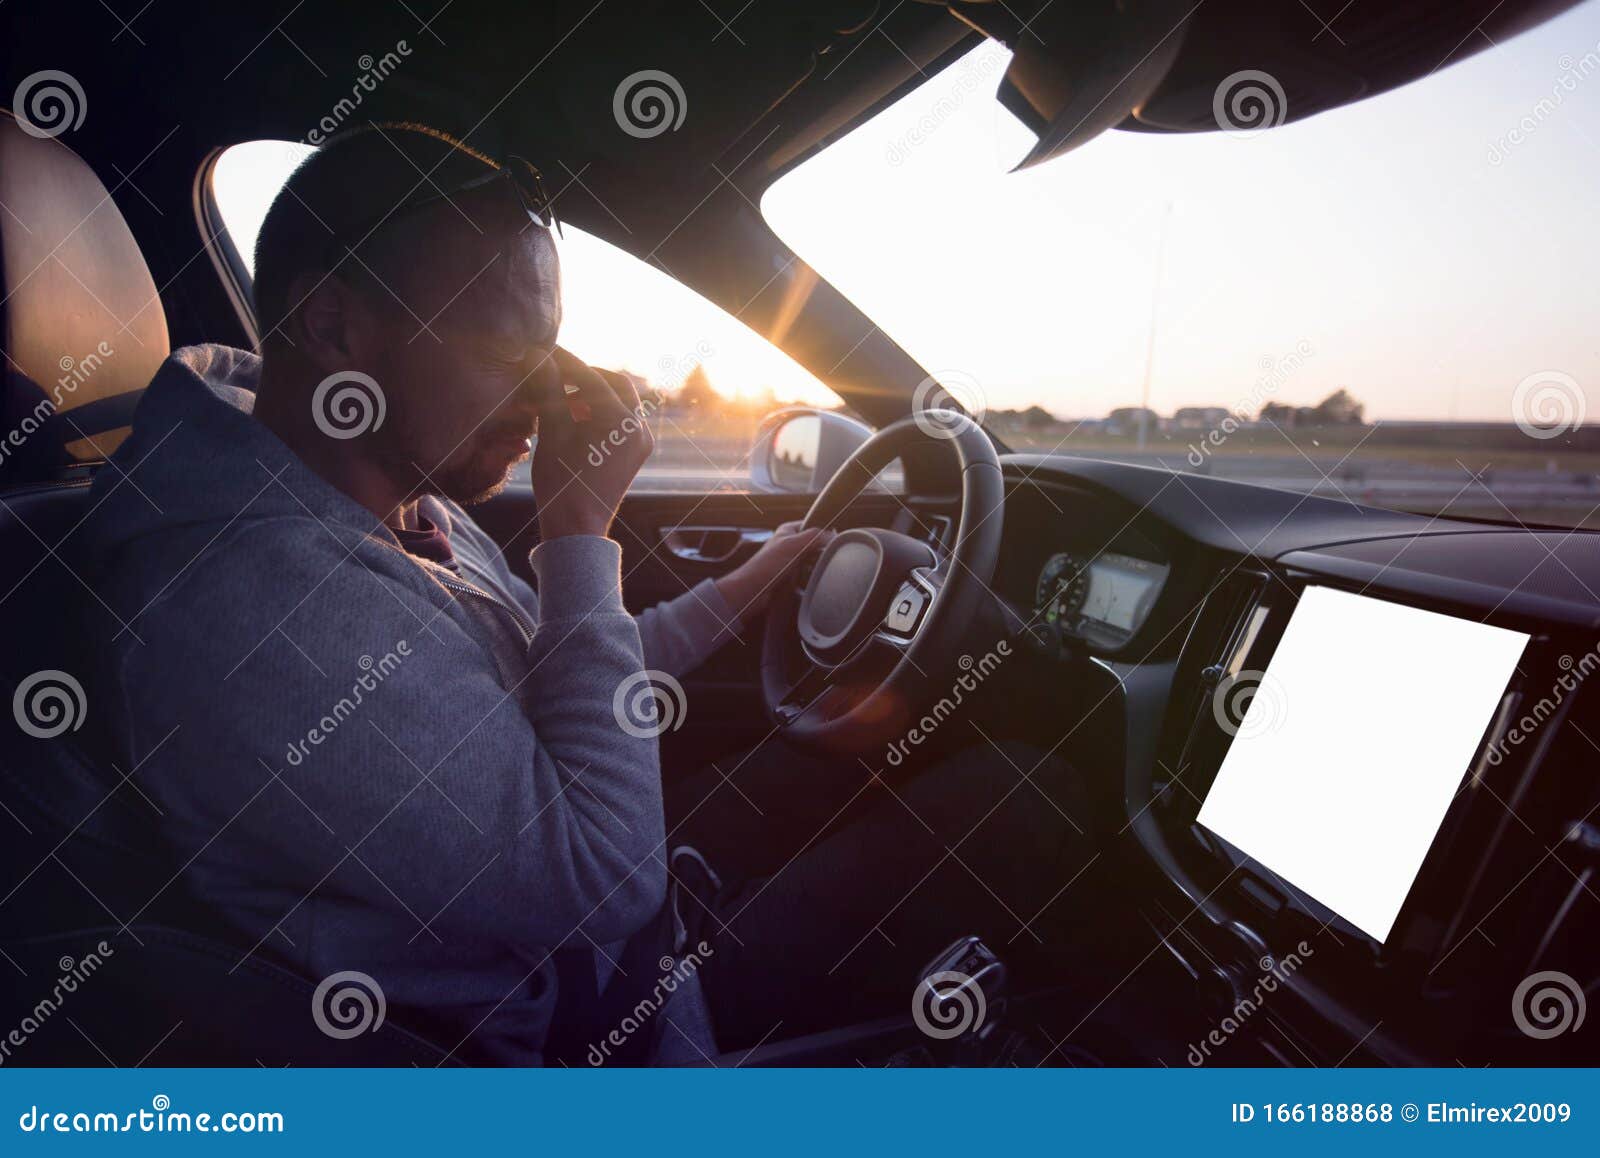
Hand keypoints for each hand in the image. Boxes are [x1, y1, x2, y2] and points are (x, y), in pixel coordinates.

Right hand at [531, 347, 652, 539]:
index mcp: (623, 423)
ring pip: (619, 402)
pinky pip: (619, 421)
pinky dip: (598, 412)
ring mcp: (640, 443)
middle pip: (615, 384)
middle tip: (556, 370)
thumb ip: (549, 391)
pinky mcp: (634, 454)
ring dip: (591, 393)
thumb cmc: (562, 484)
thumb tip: (538, 357)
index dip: (566, 362)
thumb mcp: (552, 433)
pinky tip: (571, 413)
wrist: (577, 529)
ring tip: (559, 393)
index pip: (593, 378)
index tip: (545, 351)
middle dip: (585, 375)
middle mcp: (640, 429)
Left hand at [714, 521, 832, 624]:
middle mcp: (789, 543)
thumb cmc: (766, 565)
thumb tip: (831, 536)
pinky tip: (811, 580)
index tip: (833, 541)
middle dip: (820, 552)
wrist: (753, 590)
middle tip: (826, 558)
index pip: (812, 525)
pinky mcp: (790, 576)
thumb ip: (813, 537)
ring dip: (815, 566)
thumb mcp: (792, 545)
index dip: (822, 532)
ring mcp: (790, 560)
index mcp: (788, 530)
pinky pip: (807, 574)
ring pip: (812, 560)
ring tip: (818, 570)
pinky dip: (810, 577)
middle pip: (814, 544)